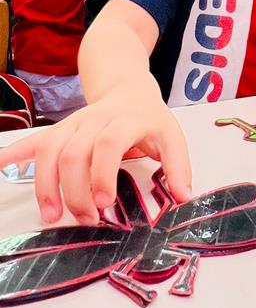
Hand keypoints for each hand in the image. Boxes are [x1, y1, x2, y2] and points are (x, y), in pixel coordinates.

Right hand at [0, 90, 191, 224]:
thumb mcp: (172, 136)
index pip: (107, 143)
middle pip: (74, 152)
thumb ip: (178, 166)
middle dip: (75, 189)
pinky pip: (34, 140)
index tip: (105, 203)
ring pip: (50, 149)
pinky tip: (0, 165)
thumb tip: (184, 196)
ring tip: (51, 215)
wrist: (128, 89)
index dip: (102, 173)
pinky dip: (14, 153)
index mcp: (126, 120)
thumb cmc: (149, 118)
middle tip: (86, 218)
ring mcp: (73, 124)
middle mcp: (95, 120)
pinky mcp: (59, 130)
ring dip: (46, 183)